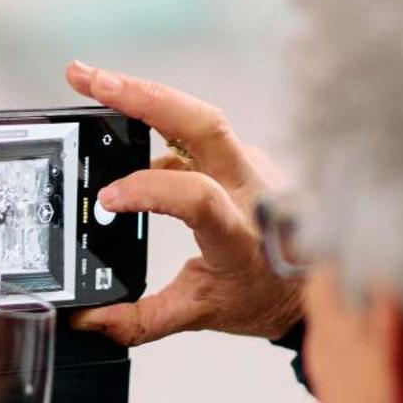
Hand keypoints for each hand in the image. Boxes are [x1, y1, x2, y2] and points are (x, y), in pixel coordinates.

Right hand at [65, 61, 303, 346]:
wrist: (314, 282)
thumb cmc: (265, 295)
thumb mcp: (202, 313)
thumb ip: (142, 320)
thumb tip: (88, 321)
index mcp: (240, 235)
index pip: (198, 197)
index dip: (149, 190)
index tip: (108, 199)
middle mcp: (250, 189)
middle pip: (204, 124)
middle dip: (144, 97)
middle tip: (91, 81)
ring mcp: (251, 165)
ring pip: (200, 116)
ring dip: (145, 94)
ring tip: (92, 81)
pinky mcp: (243, 155)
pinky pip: (197, 131)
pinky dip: (157, 118)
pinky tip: (121, 116)